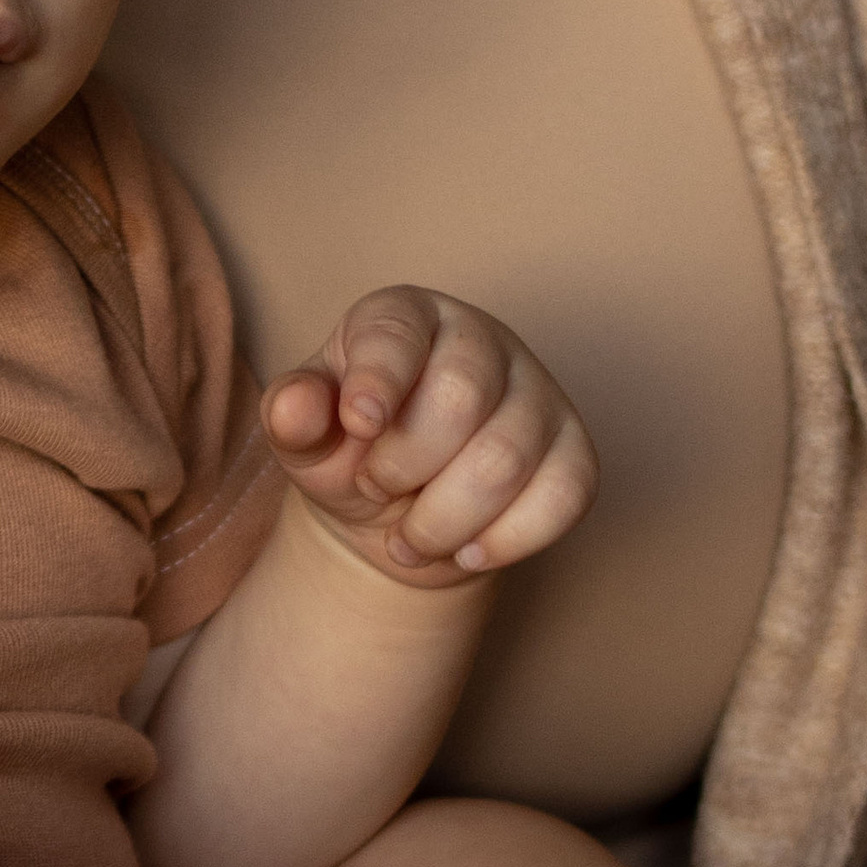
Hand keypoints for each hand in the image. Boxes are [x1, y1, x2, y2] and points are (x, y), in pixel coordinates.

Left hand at [265, 288, 596, 590]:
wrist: (397, 514)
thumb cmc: (349, 453)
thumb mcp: (306, 439)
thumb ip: (293, 417)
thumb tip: (294, 405)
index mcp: (406, 316)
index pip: (400, 332)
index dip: (379, 381)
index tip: (358, 427)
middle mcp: (481, 340)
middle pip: (461, 398)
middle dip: (404, 467)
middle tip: (375, 488)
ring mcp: (537, 392)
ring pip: (507, 459)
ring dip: (444, 521)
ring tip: (408, 537)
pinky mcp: (574, 449)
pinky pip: (565, 495)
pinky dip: (507, 540)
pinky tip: (467, 550)